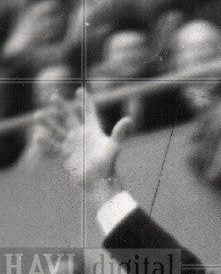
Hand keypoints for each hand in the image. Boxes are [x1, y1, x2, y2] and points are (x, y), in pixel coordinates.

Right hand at [34, 88, 130, 202]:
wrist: (98, 183)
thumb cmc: (107, 165)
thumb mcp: (113, 147)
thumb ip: (118, 133)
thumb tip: (128, 120)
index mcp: (93, 131)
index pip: (89, 112)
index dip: (85, 101)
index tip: (80, 90)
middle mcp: (81, 136)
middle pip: (70, 117)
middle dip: (62, 106)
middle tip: (53, 96)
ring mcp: (72, 145)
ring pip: (58, 130)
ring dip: (48, 122)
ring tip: (38, 115)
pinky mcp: (65, 155)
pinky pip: (53, 146)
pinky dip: (45, 142)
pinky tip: (38, 136)